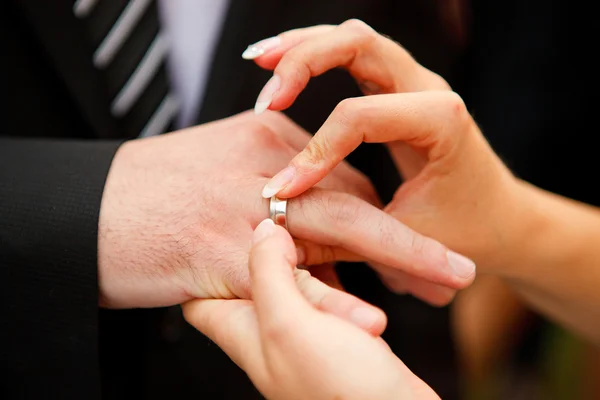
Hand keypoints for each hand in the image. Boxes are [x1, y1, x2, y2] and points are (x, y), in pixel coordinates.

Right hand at [98, 111, 467, 329]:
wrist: (89, 208)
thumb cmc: (152, 193)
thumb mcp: (218, 168)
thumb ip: (267, 184)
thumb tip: (306, 216)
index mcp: (265, 142)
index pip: (342, 176)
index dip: (381, 213)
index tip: (410, 243)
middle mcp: (263, 170)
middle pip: (354, 199)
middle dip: (408, 236)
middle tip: (452, 268)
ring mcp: (244, 208)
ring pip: (339, 230)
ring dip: (397, 258)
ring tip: (444, 282)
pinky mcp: (221, 249)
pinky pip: (289, 279)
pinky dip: (332, 301)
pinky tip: (371, 322)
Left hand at [183, 219, 439, 399]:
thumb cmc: (339, 391)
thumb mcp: (288, 324)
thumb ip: (268, 273)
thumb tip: (264, 230)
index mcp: (243, 329)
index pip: (200, 298)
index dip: (202, 264)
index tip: (215, 230)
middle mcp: (267, 333)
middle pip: (252, 279)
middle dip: (270, 248)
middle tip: (282, 219)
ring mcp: (303, 336)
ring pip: (296, 282)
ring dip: (314, 258)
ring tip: (325, 235)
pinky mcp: (338, 337)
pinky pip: (329, 296)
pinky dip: (340, 277)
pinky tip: (355, 264)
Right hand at [245, 20, 524, 303]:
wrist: (499, 218)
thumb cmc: (465, 230)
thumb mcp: (407, 239)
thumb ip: (348, 231)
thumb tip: (283, 224)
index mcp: (441, 120)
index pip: (361, 116)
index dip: (316, 151)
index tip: (283, 191)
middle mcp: (428, 89)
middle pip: (359, 44)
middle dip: (305, 60)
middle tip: (266, 94)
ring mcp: (413, 83)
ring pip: (353, 40)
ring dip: (304, 47)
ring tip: (261, 60)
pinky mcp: (398, 90)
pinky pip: (352, 56)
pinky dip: (315, 55)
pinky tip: (281, 68)